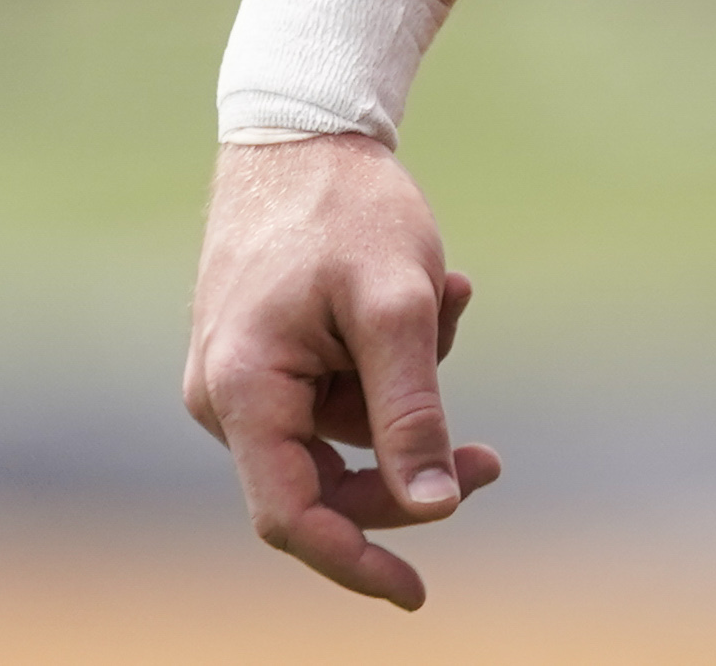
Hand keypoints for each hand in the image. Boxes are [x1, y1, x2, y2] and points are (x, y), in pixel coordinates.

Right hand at [184, 136, 503, 608]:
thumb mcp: (398, 304)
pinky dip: (388, 362)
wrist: (304, 124)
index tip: (417, 591)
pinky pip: (333, 392)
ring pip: (339, 433)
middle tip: (491, 463)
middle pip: (323, 482)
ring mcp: (240, 375)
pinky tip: (438, 289)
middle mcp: (225, 396)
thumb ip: (413, 409)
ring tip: (453, 298)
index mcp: (243, 391)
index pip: (294, 514)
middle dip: (409, 472)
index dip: (356, 560)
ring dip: (409, 394)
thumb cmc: (347, 208)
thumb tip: (433, 506)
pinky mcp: (264, 354)